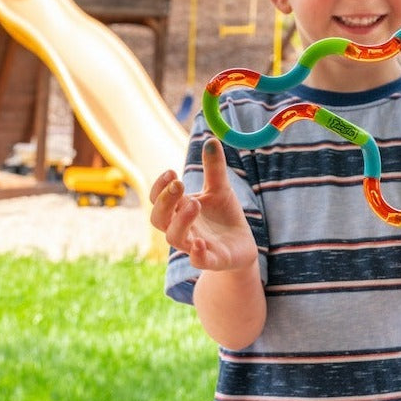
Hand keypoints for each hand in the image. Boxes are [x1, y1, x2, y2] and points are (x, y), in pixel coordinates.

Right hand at [149, 138, 256, 271]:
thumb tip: (211, 139)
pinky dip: (196, 254)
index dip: (160, 187)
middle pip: (159, 218)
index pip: (158, 199)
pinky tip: (200, 242)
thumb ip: (214, 168)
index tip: (172, 172)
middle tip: (179, 183)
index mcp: (179, 210)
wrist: (241, 245)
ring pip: (174, 239)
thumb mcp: (221, 189)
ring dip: (180, 221)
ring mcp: (194, 245)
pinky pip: (198, 261)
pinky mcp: (212, 260)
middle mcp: (182, 228)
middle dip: (165, 201)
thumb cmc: (223, 216)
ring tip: (194, 203)